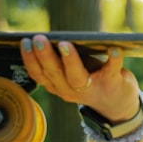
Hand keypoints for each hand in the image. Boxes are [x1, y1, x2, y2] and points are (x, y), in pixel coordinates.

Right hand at [20, 34, 141, 120]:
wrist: (118, 104)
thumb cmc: (89, 79)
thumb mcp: (69, 73)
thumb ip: (59, 61)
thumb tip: (46, 37)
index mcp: (57, 85)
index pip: (39, 74)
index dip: (30, 59)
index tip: (24, 42)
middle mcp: (70, 90)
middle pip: (54, 74)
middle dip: (45, 56)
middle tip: (39, 39)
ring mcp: (91, 88)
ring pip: (76, 77)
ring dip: (69, 60)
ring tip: (65, 44)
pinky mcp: (112, 83)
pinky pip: (112, 70)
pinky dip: (113, 59)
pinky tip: (114, 48)